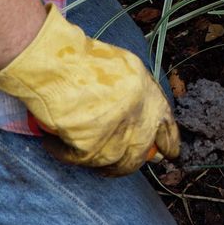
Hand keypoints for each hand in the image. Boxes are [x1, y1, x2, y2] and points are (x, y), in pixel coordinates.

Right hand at [0, 6, 178, 175]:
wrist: (57, 63)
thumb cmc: (86, 59)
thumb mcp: (128, 69)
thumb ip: (138, 93)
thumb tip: (141, 115)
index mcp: (150, 98)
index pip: (167, 129)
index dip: (168, 144)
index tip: (167, 153)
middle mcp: (138, 120)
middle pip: (139, 154)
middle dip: (130, 163)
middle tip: (120, 165)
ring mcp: (116, 137)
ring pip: (112, 164)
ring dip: (99, 164)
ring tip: (87, 157)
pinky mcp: (91, 148)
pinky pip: (80, 160)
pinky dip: (65, 153)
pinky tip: (55, 144)